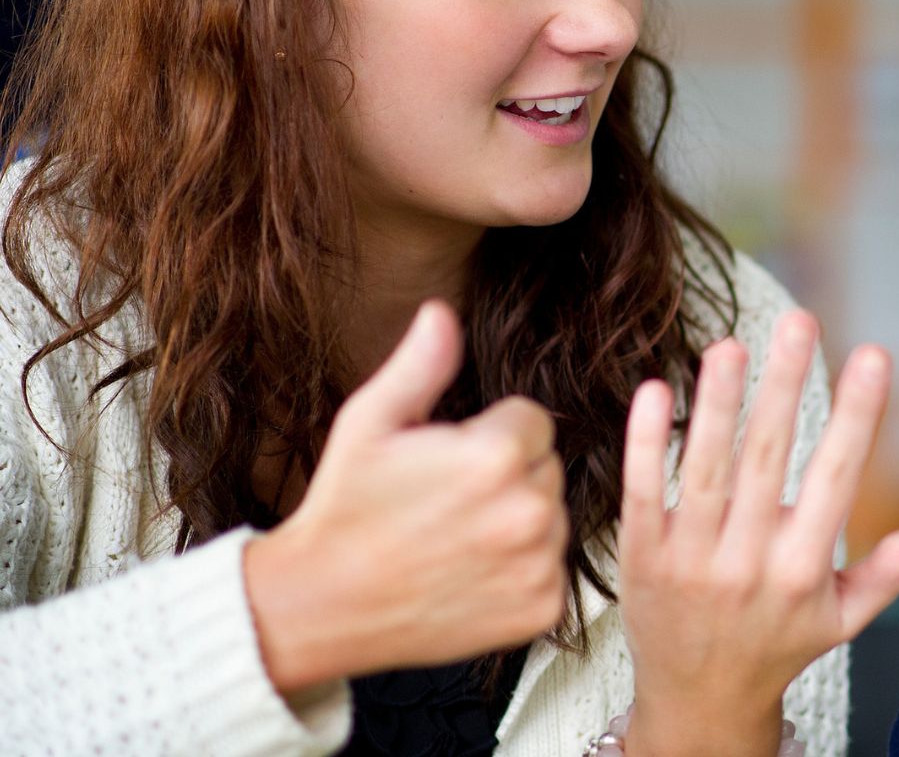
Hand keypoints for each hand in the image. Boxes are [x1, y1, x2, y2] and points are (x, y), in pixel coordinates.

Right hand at [245, 301, 567, 692]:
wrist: (322, 604)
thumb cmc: (345, 508)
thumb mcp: (370, 422)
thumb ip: (421, 364)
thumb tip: (442, 312)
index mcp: (496, 456)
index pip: (532, 420)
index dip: (490, 434)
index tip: (448, 462)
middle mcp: (530, 511)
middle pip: (547, 467)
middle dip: (508, 475)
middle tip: (446, 502)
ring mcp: (539, 564)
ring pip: (553, 518)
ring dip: (518, 522)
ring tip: (455, 538)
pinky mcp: (542, 608)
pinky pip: (552, 568)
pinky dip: (522, 571)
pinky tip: (470, 574)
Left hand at [617, 311, 898, 756]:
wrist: (697, 703)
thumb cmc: (776, 646)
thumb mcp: (841, 619)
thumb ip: (887, 573)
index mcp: (802, 570)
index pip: (836, 478)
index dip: (856, 414)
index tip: (873, 355)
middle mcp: (746, 563)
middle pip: (768, 460)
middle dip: (785, 385)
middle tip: (799, 320)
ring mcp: (690, 560)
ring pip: (705, 470)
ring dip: (717, 403)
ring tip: (731, 343)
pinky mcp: (641, 558)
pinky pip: (642, 493)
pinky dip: (646, 443)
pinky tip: (654, 390)